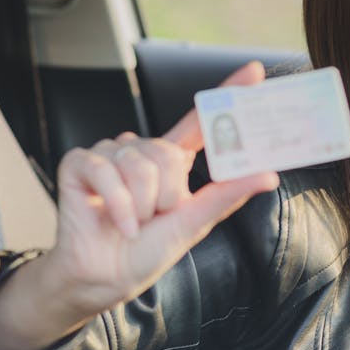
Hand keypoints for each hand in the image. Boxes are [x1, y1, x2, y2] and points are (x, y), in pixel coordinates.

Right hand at [49, 61, 278, 313]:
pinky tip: (117, 223)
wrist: (105, 278)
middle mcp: (142, 150)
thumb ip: (228, 195)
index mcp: (172, 160)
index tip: (255, 71)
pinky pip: (107, 171)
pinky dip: (118, 205)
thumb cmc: (148, 250)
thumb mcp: (195, 222)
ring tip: (134, 221)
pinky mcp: (79, 163)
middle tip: (157, 217)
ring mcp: (110, 153)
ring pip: (140, 165)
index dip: (227, 93)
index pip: (202, 120)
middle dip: (167, 195)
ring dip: (142, 205)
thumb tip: (269, 175)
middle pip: (168, 154)